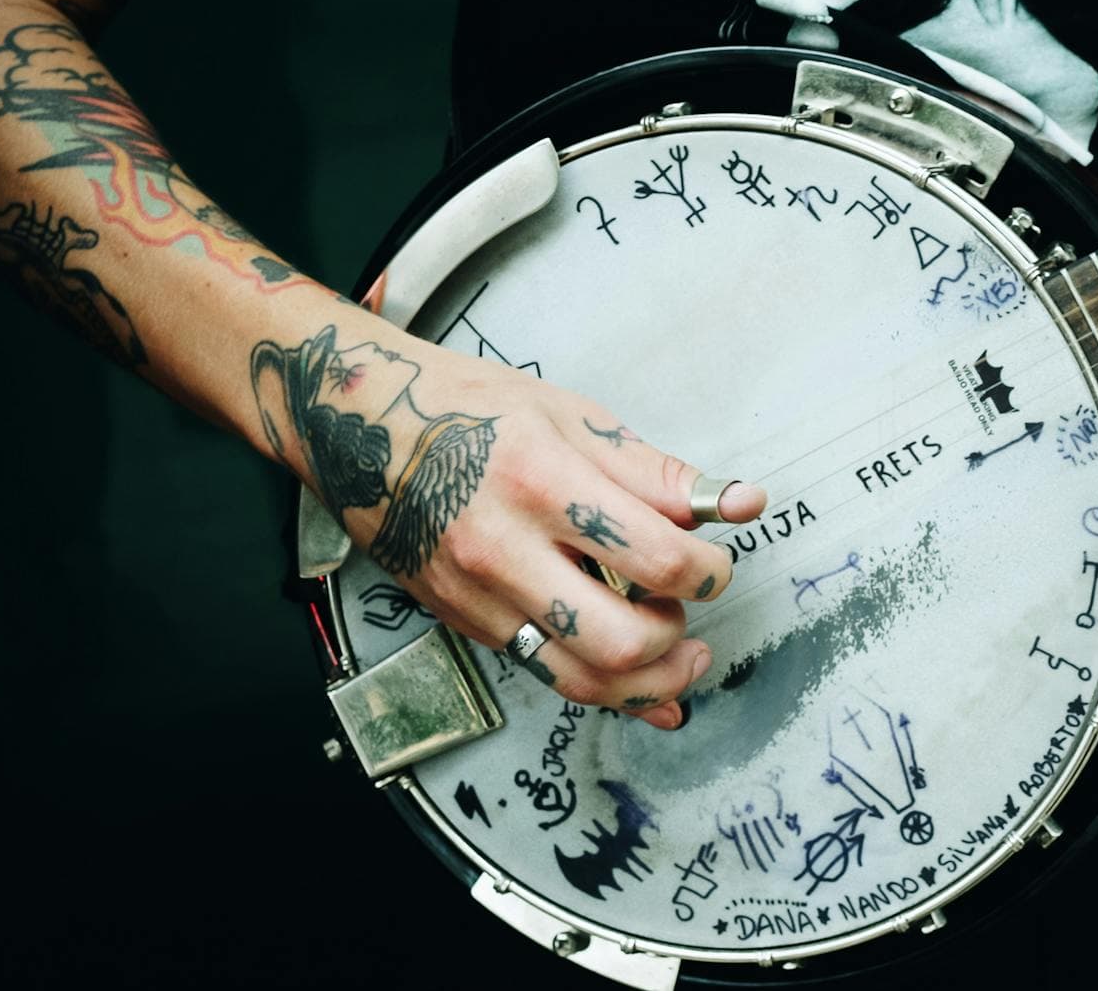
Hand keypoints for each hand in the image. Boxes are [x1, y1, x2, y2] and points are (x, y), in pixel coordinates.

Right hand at [251, 321, 765, 728]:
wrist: (357, 424)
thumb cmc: (470, 408)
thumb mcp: (572, 415)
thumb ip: (656, 472)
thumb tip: (739, 502)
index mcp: (544, 481)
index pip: (656, 558)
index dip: (709, 572)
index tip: (717, 562)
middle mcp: (506, 548)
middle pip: (619, 640)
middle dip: (678, 638)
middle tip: (691, 610)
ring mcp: (479, 594)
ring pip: (580, 678)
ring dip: (648, 683)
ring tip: (682, 658)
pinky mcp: (464, 622)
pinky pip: (544, 675)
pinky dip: (601, 689)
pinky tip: (640, 685)